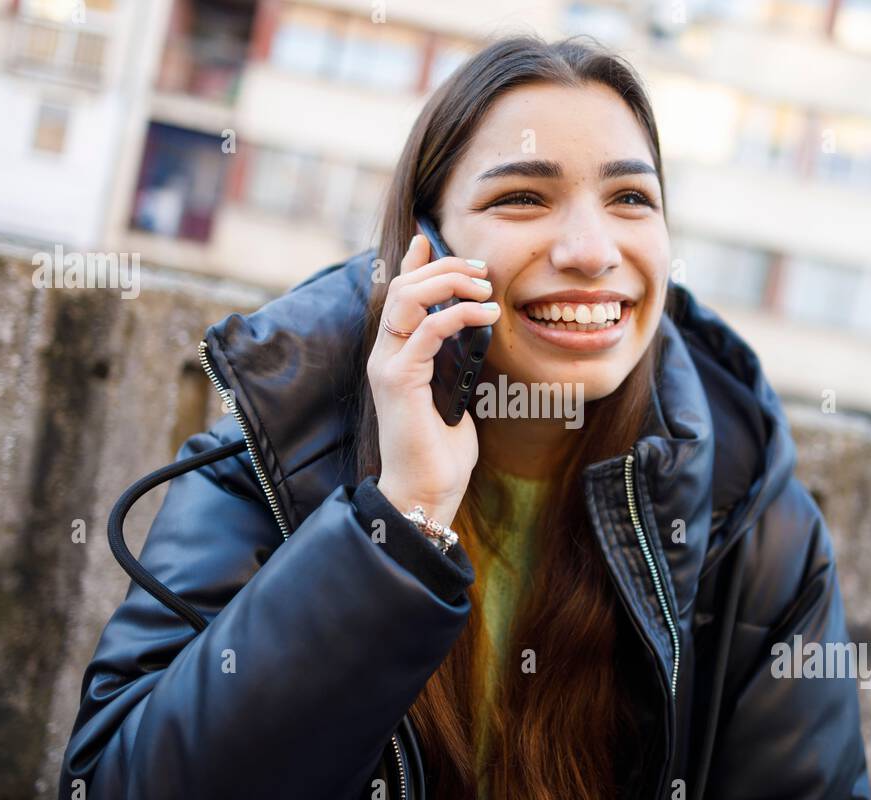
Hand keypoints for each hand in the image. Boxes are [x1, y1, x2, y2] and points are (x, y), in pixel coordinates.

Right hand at [367, 231, 499, 528]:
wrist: (425, 489)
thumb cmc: (442, 449)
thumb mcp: (454, 392)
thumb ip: (455, 361)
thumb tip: (473, 333)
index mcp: (396, 353)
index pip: (398, 293)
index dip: (414, 262)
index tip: (432, 239)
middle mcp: (385, 353)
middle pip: (404, 286)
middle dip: (445, 268)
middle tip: (482, 271)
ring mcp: (388, 364)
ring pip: (408, 298)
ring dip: (450, 283)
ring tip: (485, 289)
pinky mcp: (398, 379)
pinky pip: (426, 330)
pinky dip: (458, 315)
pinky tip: (486, 316)